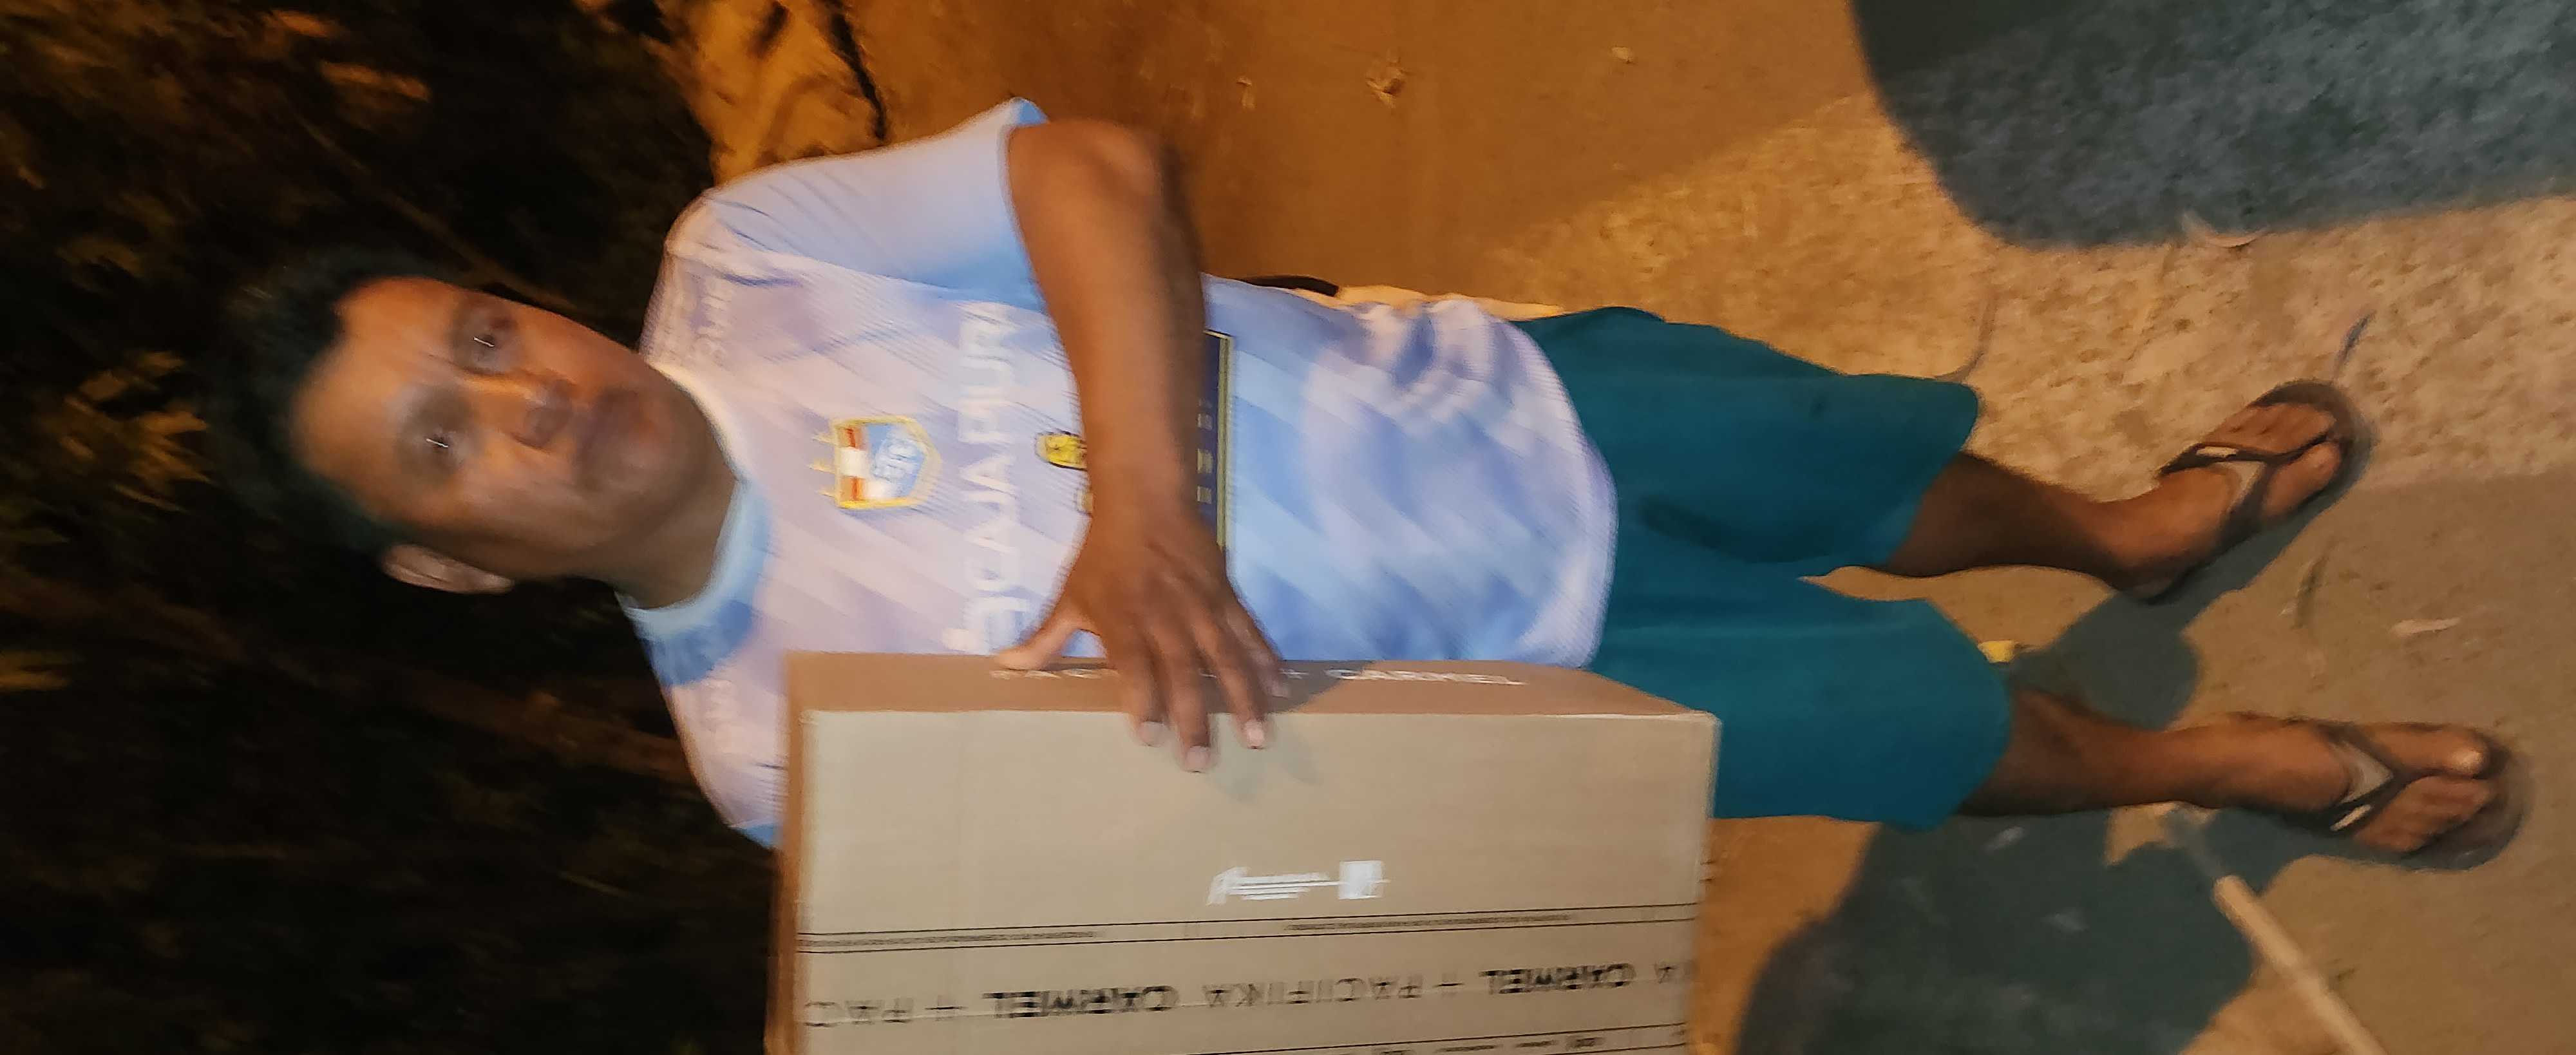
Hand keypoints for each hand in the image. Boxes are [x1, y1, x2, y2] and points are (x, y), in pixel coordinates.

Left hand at [998, 500, 1282, 769]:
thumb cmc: (1102, 554)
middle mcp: (1165, 618)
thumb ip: (1045, 638)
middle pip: (1182, 674)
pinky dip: (1266, 661)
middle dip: (1193, 719)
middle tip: (1201, 763)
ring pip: (1226, 659)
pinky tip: (1281, 690)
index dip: (1142, 701)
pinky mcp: (1226, 596)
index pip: (1134, 667)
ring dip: (1243, 700)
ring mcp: (1201, 608)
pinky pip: (1250, 633)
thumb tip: (1004, 667)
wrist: (1145, 499)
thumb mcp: (1069, 595)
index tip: (1150, 738)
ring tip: (1257, 738)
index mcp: (1124, 621)